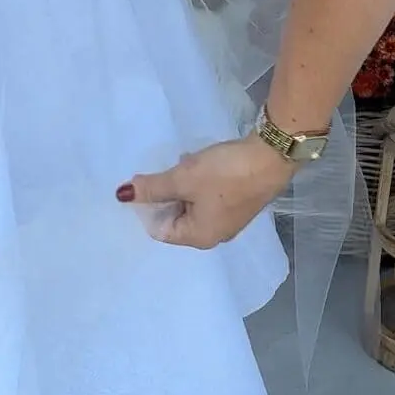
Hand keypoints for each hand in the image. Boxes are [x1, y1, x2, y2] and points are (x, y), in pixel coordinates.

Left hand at [116, 135, 294, 249]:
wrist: (272, 157)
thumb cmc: (225, 173)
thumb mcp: (183, 178)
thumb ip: (152, 188)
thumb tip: (123, 195)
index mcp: (199, 237)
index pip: (159, 229)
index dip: (147, 206)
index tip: (146, 182)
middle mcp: (214, 235)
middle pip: (175, 218)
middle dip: (166, 194)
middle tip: (166, 170)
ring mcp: (228, 219)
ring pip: (191, 204)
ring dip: (182, 185)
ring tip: (184, 163)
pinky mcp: (239, 202)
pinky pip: (208, 196)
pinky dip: (199, 182)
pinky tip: (201, 163)